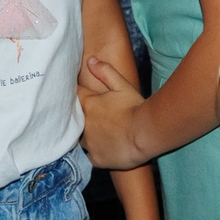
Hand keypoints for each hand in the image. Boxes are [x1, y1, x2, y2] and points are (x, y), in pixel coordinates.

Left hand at [75, 54, 148, 168]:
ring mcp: (89, 143)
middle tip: (91, 116)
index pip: (74, 96)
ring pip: (79, 138)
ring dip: (84, 134)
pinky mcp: (95, 158)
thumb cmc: (135, 108)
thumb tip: (90, 61)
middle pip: (74, 119)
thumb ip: (105, 72)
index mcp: (88, 104)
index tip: (80, 96)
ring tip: (95, 133)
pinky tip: (100, 148)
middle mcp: (84, 124)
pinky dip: (93, 151)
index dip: (76, 95)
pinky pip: (88, 155)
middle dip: (79, 117)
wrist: (145, 134)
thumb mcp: (122, 85)